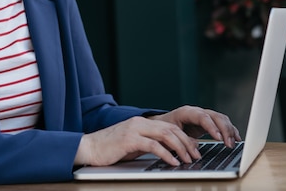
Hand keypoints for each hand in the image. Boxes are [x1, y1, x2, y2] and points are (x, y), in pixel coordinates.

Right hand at [74, 116, 201, 166]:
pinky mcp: (129, 140)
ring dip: (180, 148)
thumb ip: (149, 144)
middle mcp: (140, 123)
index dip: (184, 138)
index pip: (169, 126)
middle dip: (186, 143)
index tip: (194, 149)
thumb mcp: (133, 144)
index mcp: (142, 122)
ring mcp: (134, 130)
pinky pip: (153, 145)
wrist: (89, 148)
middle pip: (171, 129)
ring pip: (165, 135)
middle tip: (195, 155)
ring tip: (187, 159)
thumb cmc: (110, 149)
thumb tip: (168, 152)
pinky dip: (166, 154)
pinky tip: (172, 162)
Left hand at [148, 105, 241, 148]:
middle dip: (224, 130)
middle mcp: (197, 111)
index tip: (218, 138)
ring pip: (221, 119)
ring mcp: (203, 115)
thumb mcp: (170, 134)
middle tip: (229, 144)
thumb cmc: (164, 128)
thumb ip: (182, 139)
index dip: (211, 127)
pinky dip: (230, 130)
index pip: (202, 117)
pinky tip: (236, 138)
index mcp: (186, 112)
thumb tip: (195, 147)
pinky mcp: (208, 122)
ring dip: (229, 130)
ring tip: (232, 144)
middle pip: (215, 116)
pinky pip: (222, 123)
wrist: (162, 124)